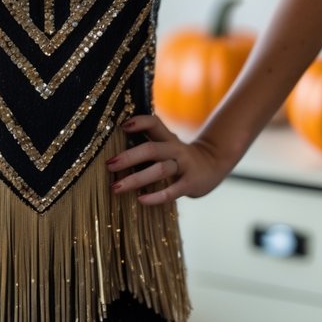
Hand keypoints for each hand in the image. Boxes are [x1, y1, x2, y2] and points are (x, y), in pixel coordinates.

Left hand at [106, 114, 231, 204]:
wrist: (213, 165)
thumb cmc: (179, 157)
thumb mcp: (167, 145)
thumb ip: (147, 145)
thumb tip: (115, 151)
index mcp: (167, 137)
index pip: (154, 123)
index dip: (139, 122)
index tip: (122, 126)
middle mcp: (175, 149)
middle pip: (151, 149)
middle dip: (128, 157)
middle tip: (108, 165)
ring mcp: (183, 166)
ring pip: (159, 170)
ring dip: (136, 179)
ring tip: (116, 187)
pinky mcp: (190, 184)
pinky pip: (172, 191)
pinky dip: (155, 197)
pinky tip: (141, 200)